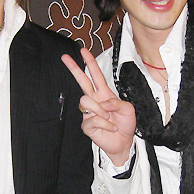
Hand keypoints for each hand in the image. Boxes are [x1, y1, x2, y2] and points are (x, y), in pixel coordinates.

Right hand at [62, 48, 135, 165]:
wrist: (124, 142)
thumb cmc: (126, 124)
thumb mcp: (128, 109)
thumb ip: (117, 102)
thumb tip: (102, 103)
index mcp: (104, 93)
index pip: (95, 75)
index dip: (90, 63)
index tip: (83, 51)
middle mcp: (95, 100)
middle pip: (82, 81)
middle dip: (74, 68)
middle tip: (65, 57)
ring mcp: (89, 112)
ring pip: (85, 101)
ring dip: (100, 110)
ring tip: (109, 118)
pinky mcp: (86, 125)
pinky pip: (92, 119)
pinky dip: (104, 124)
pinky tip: (110, 128)